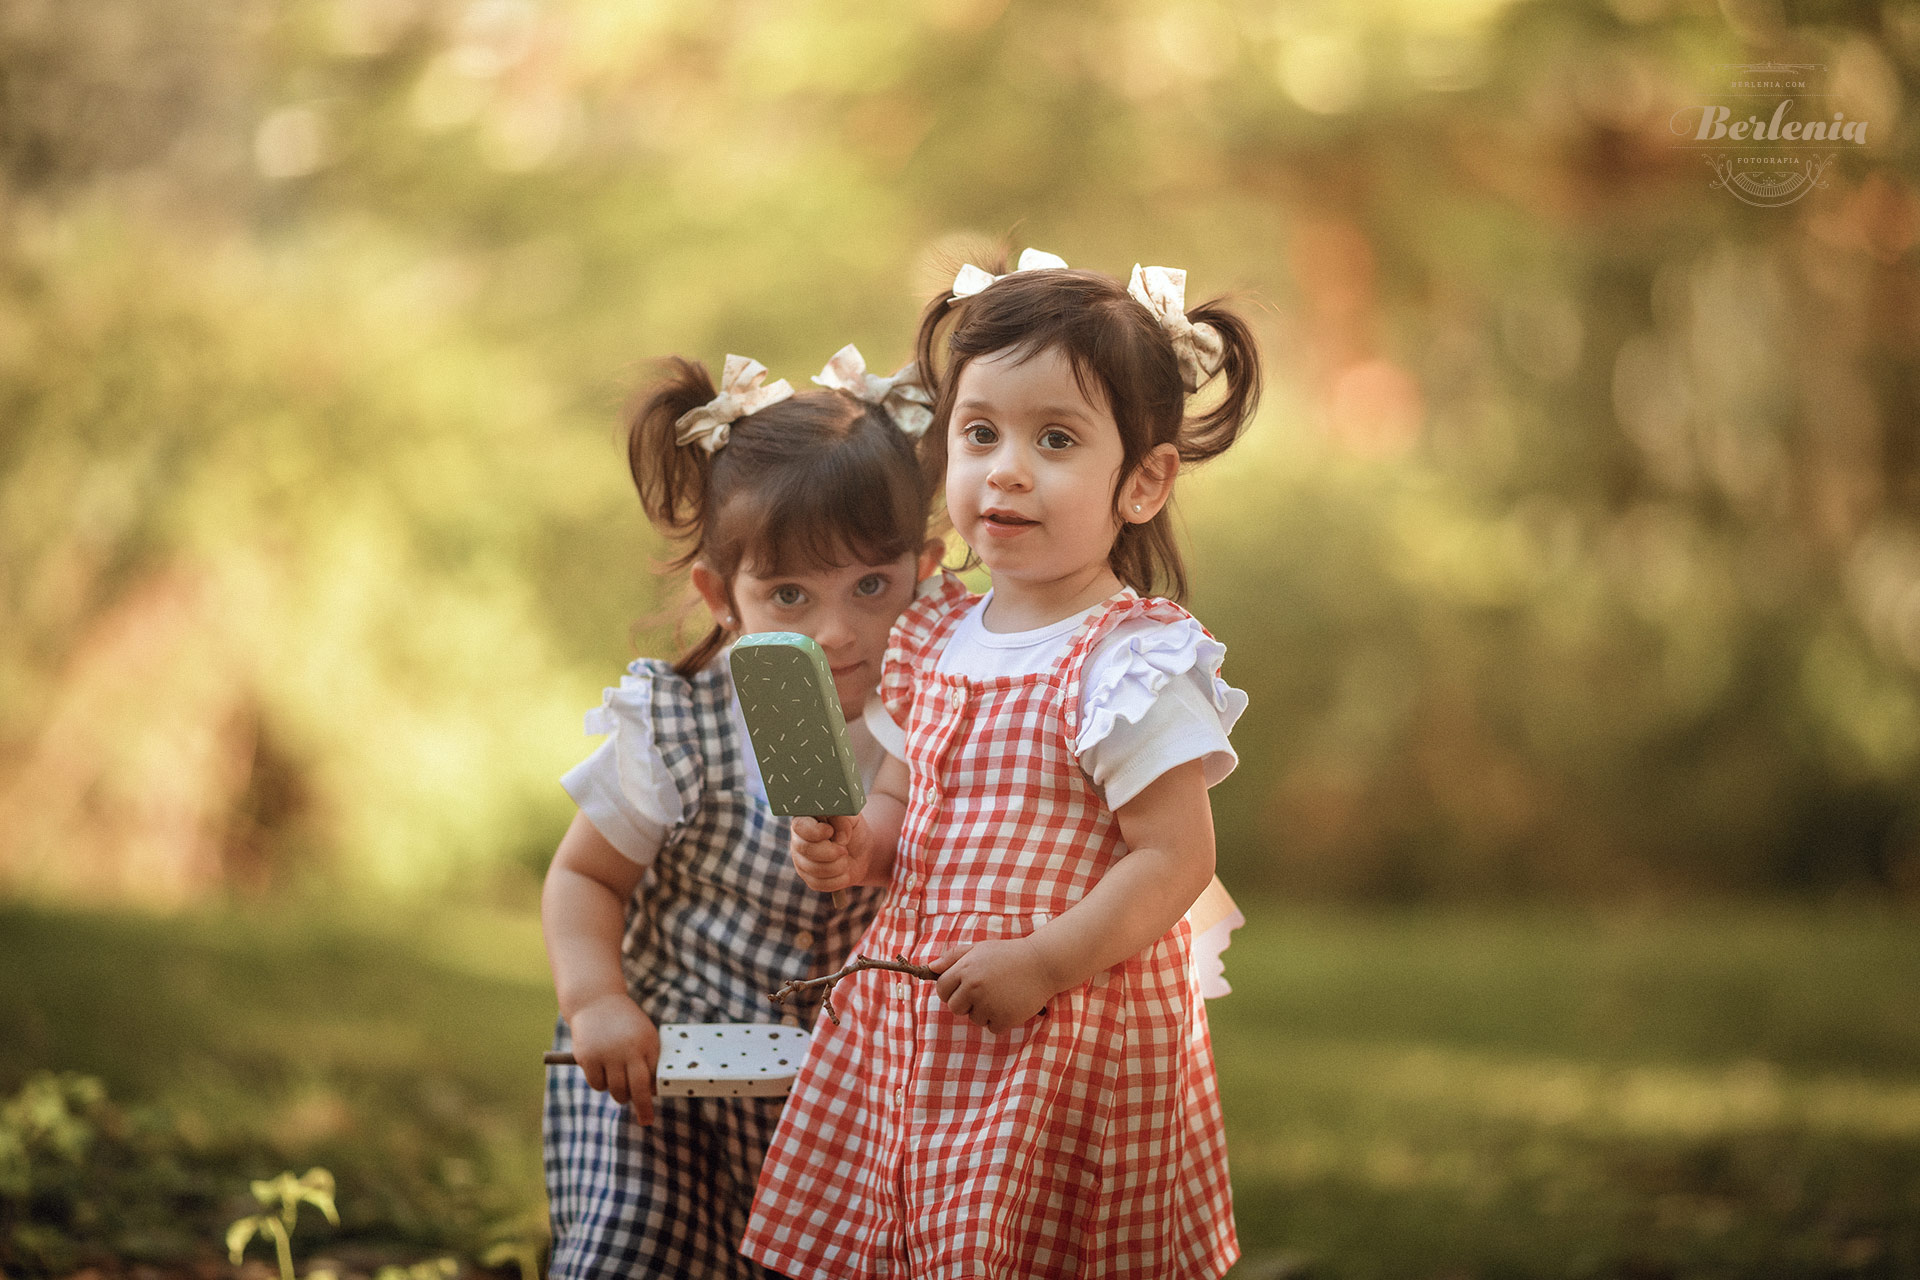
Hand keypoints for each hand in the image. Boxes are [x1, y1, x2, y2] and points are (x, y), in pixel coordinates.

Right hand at [567, 993, 660, 1123]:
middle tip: (641, 1115)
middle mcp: (625, 1049)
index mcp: (644, 1044)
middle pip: (632, 1090)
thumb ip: (650, 1061)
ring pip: (614, 1091)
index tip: (647, 1117)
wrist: (597, 1002)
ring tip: (618, 1077)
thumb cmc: (627, 1024)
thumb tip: (651, 1093)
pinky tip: (602, 1069)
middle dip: (638, 1105)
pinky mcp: (587, 1056)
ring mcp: (605, 1053)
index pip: (649, 1080)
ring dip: (617, 1092)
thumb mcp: (645, 1035)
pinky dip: (600, 1083)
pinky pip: (596, 1084)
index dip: (648, 1100)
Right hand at [790, 814, 877, 892]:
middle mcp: (798, 841)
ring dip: (838, 865)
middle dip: (830, 851)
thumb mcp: (852, 817)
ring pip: (814, 868)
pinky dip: (839, 879)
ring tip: (846, 857)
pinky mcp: (809, 879)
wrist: (862, 852)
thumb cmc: (853, 830)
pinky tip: (844, 871)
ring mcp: (801, 861)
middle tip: (845, 850)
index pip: (800, 826)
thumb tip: (838, 837)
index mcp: (805, 820)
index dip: (815, 831)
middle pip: (805, 848)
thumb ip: (843, 818)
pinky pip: (820, 884)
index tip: (831, 832)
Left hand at [932, 939, 1055, 1035]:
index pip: (941, 990)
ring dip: (985, 1011)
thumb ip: (953, 957)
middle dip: (966, 1003)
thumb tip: (931, 968)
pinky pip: (992, 1027)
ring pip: (974, 1019)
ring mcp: (989, 1004)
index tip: (963, 988)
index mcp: (965, 969)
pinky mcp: (1004, 1018)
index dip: (950, 990)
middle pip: (955, 1008)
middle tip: (985, 991)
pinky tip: (1010, 1004)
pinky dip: (1000, 1020)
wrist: (1042, 963)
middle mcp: (974, 987)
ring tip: (1002, 994)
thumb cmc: (1008, 955)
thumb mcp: (979, 949)